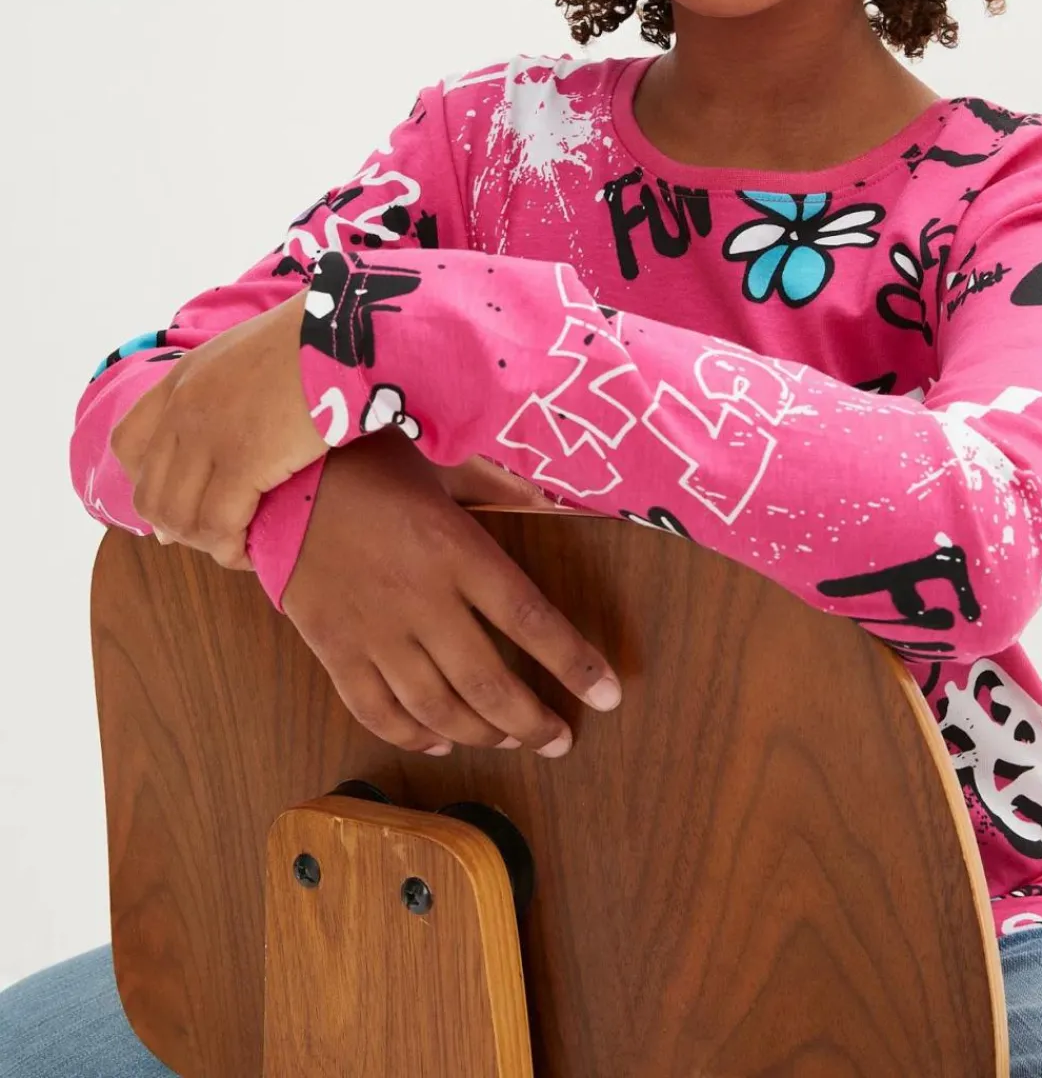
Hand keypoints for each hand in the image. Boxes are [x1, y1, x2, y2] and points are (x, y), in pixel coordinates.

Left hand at [109, 289, 327, 569]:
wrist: (343, 330)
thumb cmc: (312, 338)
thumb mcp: (248, 355)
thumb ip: (224, 394)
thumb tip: (219, 447)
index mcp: (182, 379)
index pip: (129, 445)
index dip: (148, 481)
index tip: (180, 499)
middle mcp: (183, 409)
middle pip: (151, 493)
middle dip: (177, 525)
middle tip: (217, 533)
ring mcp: (208, 436)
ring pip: (179, 518)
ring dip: (204, 542)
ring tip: (236, 545)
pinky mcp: (244, 461)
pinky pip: (219, 526)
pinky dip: (230, 548)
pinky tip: (250, 551)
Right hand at [281, 427, 621, 756]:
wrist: (273, 477)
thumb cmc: (364, 459)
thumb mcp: (441, 462)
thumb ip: (498, 488)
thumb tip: (557, 500)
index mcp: (455, 549)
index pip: (530, 620)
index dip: (574, 664)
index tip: (608, 695)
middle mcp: (420, 600)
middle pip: (490, 682)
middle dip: (533, 722)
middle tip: (560, 740)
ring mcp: (374, 631)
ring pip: (438, 708)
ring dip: (483, 734)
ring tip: (512, 741)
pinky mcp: (333, 648)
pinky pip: (377, 711)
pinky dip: (413, 736)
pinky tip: (440, 740)